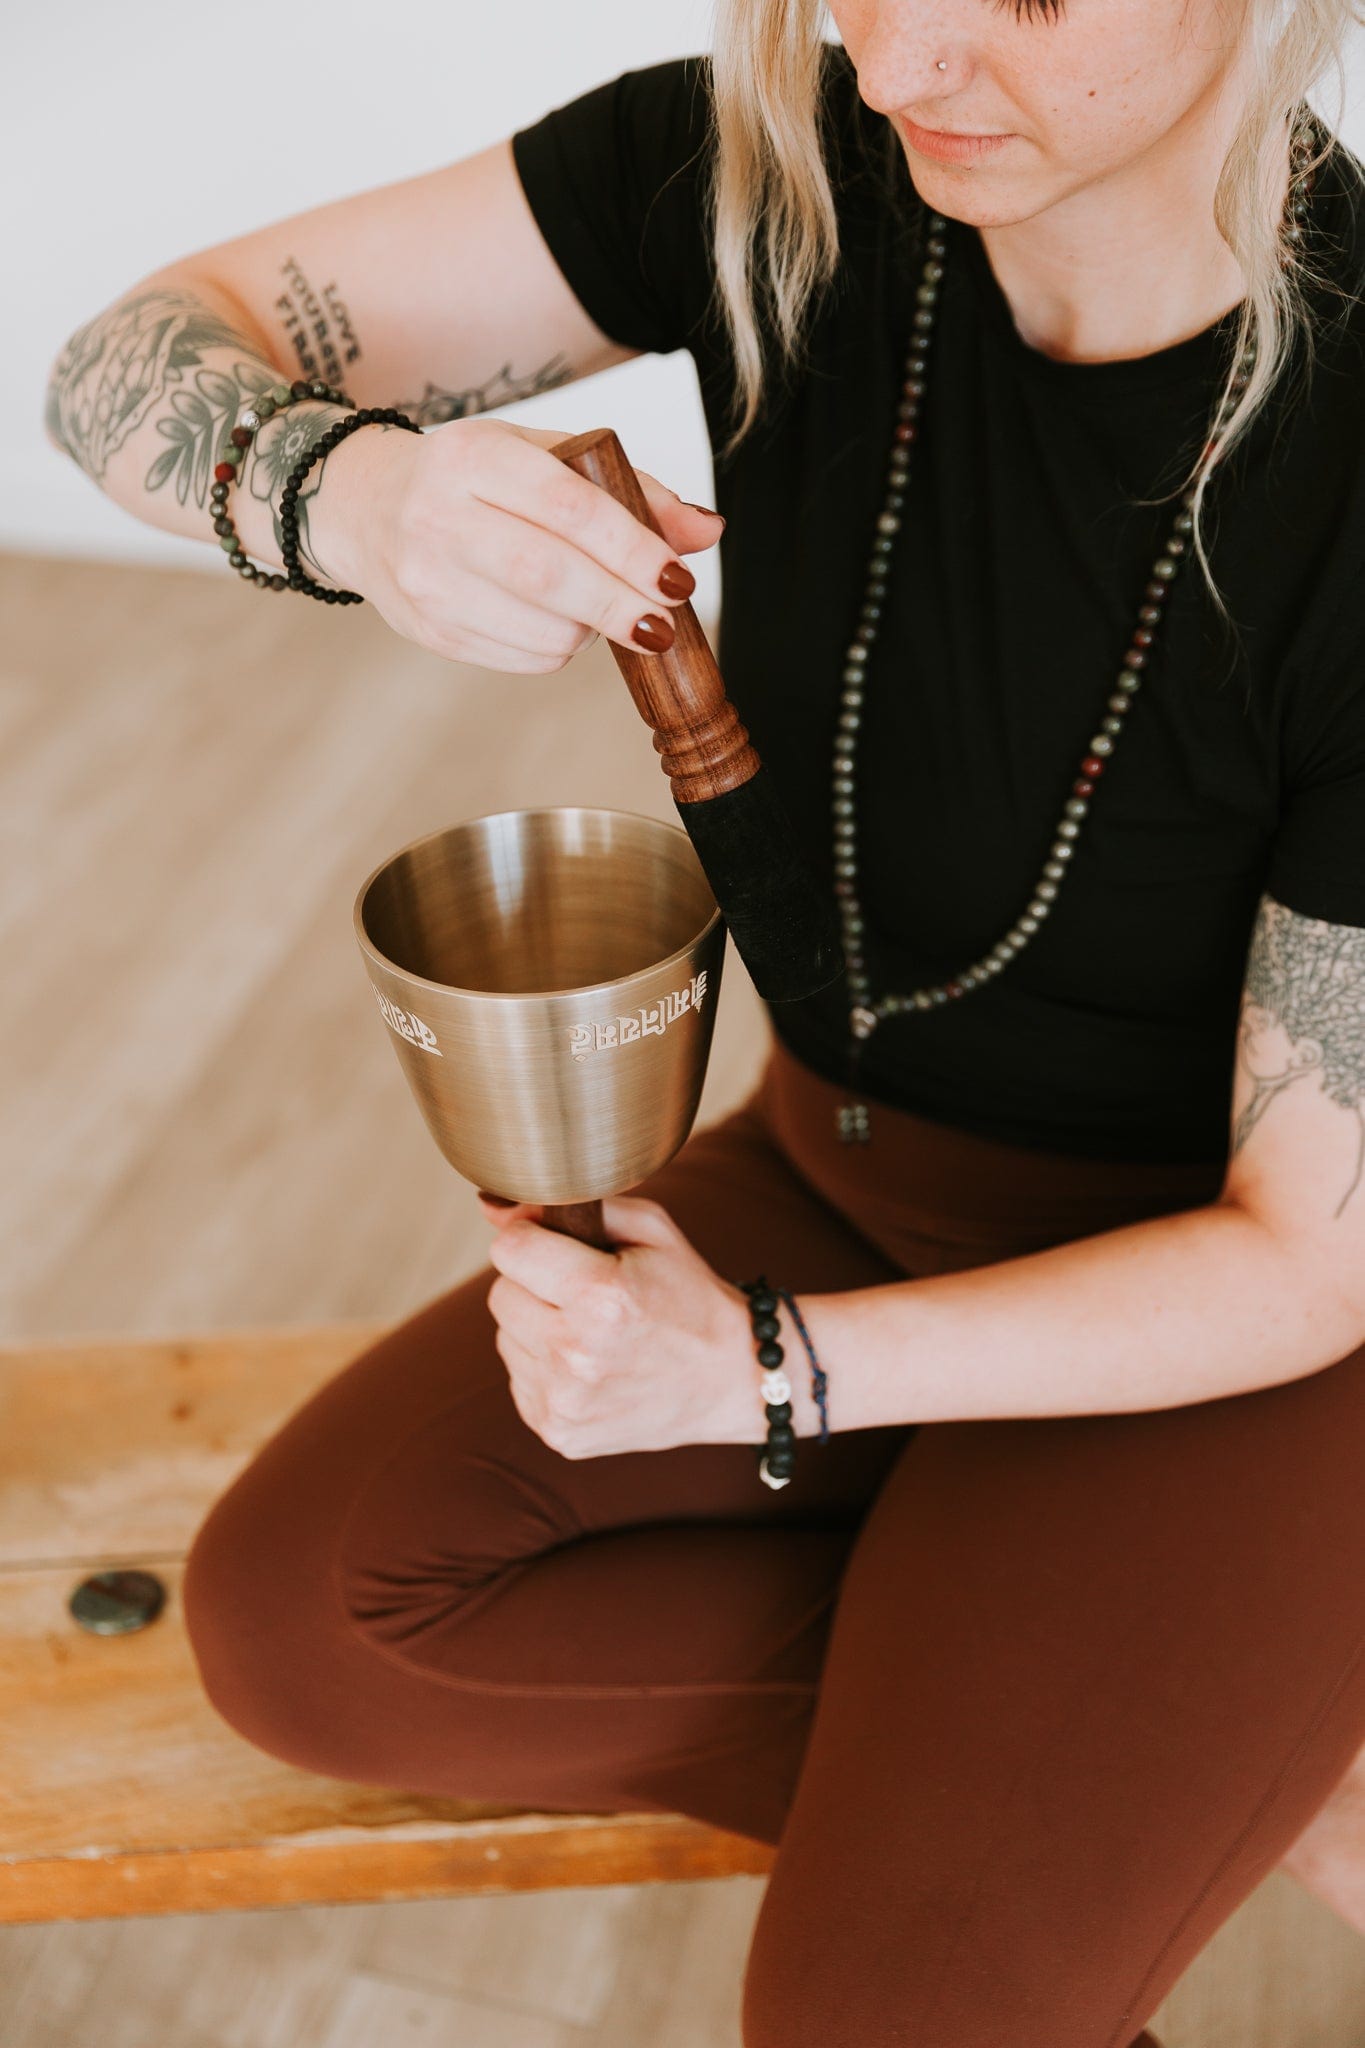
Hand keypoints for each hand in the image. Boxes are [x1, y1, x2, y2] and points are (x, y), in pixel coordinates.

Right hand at [312, 414, 723, 668]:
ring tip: (596, 605)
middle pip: (550, 576)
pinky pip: (524, 659)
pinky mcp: (430, 633)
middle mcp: (437, 517)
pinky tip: (554, 619)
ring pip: (543, 628)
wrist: (365, 509)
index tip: (676, 578)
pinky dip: (559, 648)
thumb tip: (707, 531)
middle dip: (621, 605)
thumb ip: (627, 488)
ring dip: (592, 628)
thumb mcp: (541, 457)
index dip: (631, 548)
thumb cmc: (472, 480)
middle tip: (665, 622)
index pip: (567, 507)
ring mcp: (427, 581)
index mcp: (471, 457)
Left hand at [478, 1191, 762, 1457]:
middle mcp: (576, 1353)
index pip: (509, 1249)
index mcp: (601, 1296)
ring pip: (505, 1338)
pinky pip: (519, 1380)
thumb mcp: (652, 1230)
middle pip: (500, 1295)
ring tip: (592, 1332)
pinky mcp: (559, 1432)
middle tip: (585, 1293)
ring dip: (537, 1327)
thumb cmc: (690, 1295)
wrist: (732, 1380)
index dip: (532, 1239)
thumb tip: (493, 1207)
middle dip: (534, 1285)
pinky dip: (545, 1367)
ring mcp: (564, 1401)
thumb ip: (576, 1206)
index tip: (560, 1246)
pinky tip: (590, 1366)